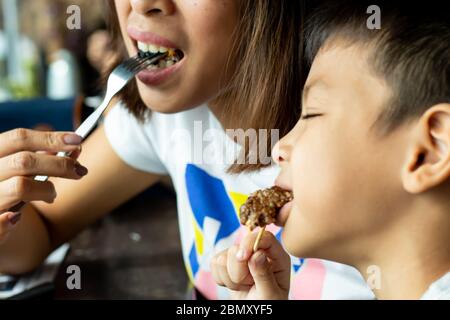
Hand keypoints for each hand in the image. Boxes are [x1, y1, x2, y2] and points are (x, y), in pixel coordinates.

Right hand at [0, 129, 86, 243]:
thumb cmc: (8, 187)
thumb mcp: (22, 169)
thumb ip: (45, 157)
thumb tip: (75, 147)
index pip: (19, 138)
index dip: (50, 138)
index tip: (77, 140)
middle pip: (24, 161)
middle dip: (59, 164)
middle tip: (80, 171)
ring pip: (20, 186)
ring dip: (46, 189)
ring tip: (51, 195)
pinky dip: (9, 220)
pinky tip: (16, 218)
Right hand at [211, 230, 290, 299]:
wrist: (254, 313)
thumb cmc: (268, 304)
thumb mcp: (271, 294)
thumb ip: (264, 274)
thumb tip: (257, 254)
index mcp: (276, 257)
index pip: (265, 237)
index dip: (250, 243)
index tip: (242, 258)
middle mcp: (258, 253)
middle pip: (238, 247)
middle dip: (238, 272)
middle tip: (249, 285)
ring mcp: (242, 257)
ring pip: (223, 257)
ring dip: (231, 278)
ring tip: (243, 287)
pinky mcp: (227, 263)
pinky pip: (214, 263)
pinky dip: (221, 278)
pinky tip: (234, 285)